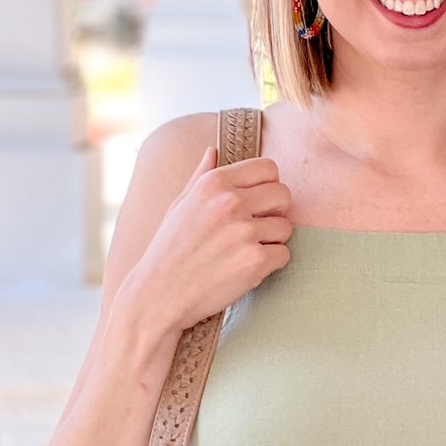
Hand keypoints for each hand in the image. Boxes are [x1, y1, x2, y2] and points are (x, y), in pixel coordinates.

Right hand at [136, 139, 292, 329]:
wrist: (159, 294)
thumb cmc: (169, 250)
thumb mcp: (180, 205)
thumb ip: (201, 176)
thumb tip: (213, 151)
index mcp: (214, 183)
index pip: (268, 168)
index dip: (267, 185)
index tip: (257, 203)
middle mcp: (231, 202)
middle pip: (283, 194)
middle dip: (275, 212)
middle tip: (255, 229)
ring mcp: (244, 232)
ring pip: (286, 227)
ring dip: (272, 241)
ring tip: (244, 251)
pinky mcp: (254, 261)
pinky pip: (284, 255)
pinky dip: (270, 264)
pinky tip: (245, 269)